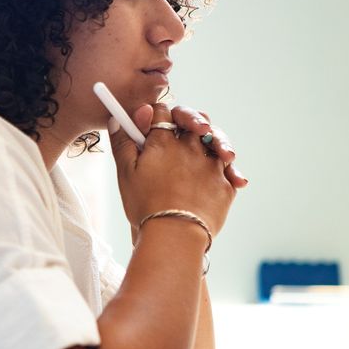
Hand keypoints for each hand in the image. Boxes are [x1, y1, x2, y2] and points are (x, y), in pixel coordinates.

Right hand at [109, 103, 236, 233]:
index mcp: (164, 142)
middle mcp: (191, 147)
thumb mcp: (125, 173)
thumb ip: (122, 143)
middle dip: (191, 121)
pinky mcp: (226, 185)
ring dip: (215, 142)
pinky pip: (230, 170)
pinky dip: (230, 171)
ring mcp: (212, 165)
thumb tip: (117, 119)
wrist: (174, 236)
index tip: (152, 124)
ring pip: (217, 142)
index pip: (162, 111)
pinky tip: (229, 175)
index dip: (156, 115)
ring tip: (214, 152)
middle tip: (190, 129)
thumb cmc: (146, 207)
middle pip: (195, 120)